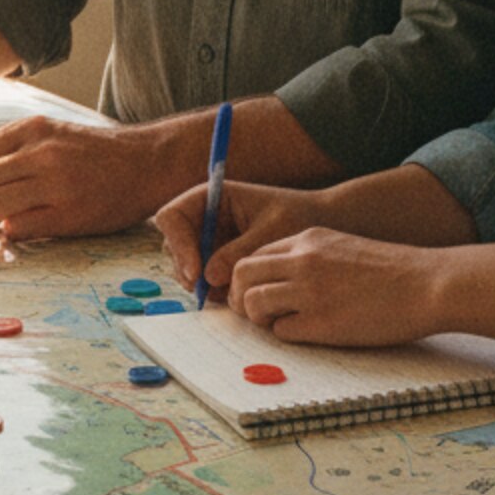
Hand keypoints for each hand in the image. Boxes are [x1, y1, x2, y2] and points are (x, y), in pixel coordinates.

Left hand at [0, 116, 184, 239]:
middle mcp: (40, 153)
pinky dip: (8, 234)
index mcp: (30, 130)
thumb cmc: (94, 155)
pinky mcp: (71, 213)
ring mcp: (55, 183)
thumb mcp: (51, 136)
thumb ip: (12, 153)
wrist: (148, 163)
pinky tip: (13, 233)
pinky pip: (23, 227)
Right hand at [152, 179, 330, 295]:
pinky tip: (235, 295)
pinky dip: (214, 291)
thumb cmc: (298, 216)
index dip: (178, 243)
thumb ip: (239, 251)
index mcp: (211, 198)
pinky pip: (205, 281)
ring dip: (200, 284)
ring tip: (229, 294)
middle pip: (173, 245)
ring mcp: (209, 243)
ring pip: (186, 267)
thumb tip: (208, 277)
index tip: (196, 271)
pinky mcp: (219, 264)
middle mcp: (204, 220)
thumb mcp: (272, 230)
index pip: (172, 217)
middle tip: (207, 292)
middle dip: (186, 269)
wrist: (321, 225)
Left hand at [227, 229, 449, 347]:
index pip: (254, 254)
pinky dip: (286, 335)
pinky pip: (281, 332)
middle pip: (241, 274)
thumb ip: (309, 257)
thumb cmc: (392, 271)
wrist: (427, 284)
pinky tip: (308, 333)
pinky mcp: (321, 323)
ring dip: (259, 318)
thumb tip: (278, 280)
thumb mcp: (343, 247)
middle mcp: (302, 260)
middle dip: (240, 296)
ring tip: (280, 324)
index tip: (256, 292)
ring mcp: (310, 291)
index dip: (248, 277)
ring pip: (252, 303)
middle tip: (254, 312)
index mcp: (308, 239)